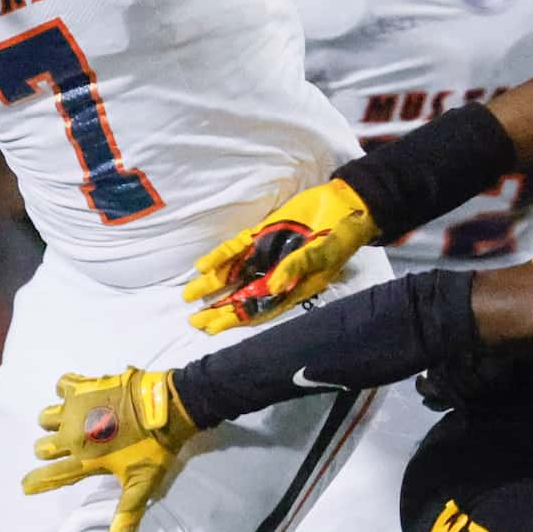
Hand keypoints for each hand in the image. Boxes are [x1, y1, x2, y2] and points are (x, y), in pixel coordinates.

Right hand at [23, 367, 198, 531]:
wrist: (165, 407)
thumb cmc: (154, 448)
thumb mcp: (142, 484)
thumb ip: (127, 514)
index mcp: (86, 460)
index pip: (52, 476)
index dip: (36, 483)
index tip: (25, 486)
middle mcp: (73, 435)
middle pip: (43, 446)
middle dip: (49, 450)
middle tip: (66, 449)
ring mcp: (76, 408)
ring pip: (46, 417)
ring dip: (53, 422)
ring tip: (71, 423)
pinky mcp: (84, 386)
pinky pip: (61, 385)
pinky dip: (64, 390)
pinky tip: (76, 396)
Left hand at [182, 179, 376, 333]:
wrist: (344, 203)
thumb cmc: (341, 235)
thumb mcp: (323, 253)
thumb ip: (296, 268)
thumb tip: (270, 288)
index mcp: (293, 288)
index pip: (260, 309)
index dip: (237, 319)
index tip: (213, 328)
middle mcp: (276, 276)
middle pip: (242, 297)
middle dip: (218, 309)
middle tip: (194, 320)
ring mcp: (267, 255)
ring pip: (234, 275)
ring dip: (213, 286)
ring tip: (189, 295)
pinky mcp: (262, 235)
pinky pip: (236, 249)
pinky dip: (220, 257)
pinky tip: (203, 266)